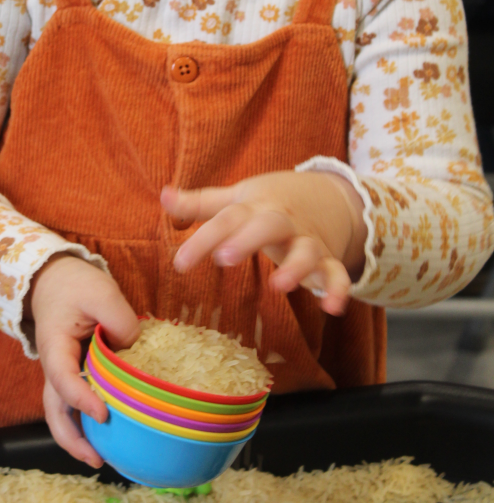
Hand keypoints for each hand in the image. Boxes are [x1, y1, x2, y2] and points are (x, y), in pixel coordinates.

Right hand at [27, 255, 138, 467]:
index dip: (80, 398)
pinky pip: (76, 404)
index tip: (103, 413)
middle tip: (97, 459)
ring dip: (77, 438)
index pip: (62, 378)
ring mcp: (62, 374)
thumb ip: (120, 321)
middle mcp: (54, 366)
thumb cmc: (76, 286)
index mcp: (55, 346)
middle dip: (72, 438)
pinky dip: (86, 423)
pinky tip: (109, 435)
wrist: (55, 280)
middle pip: (55, 409)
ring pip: (63, 413)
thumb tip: (133, 354)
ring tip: (101, 460)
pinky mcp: (74, 375)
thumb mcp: (101, 292)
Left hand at [161, 171, 366, 316]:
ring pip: (306, 250)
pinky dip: (339, 288)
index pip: (226, 219)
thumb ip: (201, 203)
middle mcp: (282, 222)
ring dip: (295, 267)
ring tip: (279, 286)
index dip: (202, 240)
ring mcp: (307, 241)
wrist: (328, 195)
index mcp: (255, 206)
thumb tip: (163, 195)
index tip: (181, 263)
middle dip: (247, 240)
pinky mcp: (329, 260)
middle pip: (267, 224)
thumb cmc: (270, 202)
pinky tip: (333, 307)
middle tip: (225, 259)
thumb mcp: (237, 198)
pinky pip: (338, 273)